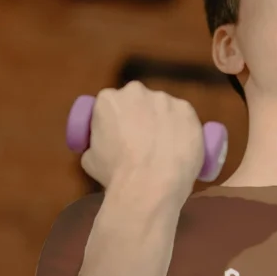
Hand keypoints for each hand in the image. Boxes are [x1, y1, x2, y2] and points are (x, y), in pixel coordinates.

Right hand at [80, 81, 204, 198]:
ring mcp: (164, 99)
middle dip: (140, 118)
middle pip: (138, 103)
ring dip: (163, 123)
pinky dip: (184, 129)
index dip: (116, 121)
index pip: (112, 105)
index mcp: (108, 99)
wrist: (151, 183)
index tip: (121, 136)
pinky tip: (181, 149)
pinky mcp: (186, 110)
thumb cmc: (117, 174)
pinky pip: (184, 118)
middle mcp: (136, 92)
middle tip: (143, 143)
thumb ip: (95, 143)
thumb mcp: (90, 159)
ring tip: (164, 150)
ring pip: (163, 109)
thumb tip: (101, 147)